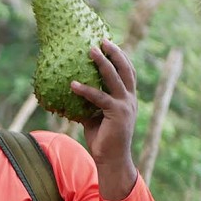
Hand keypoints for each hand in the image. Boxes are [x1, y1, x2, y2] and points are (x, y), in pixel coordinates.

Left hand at [71, 40, 138, 199]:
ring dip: (103, 63)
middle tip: (102, 40)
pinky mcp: (117, 114)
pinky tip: (73, 84)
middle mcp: (130, 99)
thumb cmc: (103, 140)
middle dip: (115, 53)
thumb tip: (70, 91)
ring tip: (91, 51)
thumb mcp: (96, 117)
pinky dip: (86, 90)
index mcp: (128, 98)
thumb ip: (89, 103)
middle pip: (125, 69)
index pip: (128, 72)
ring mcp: (125, 106)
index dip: (121, 56)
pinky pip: (99, 98)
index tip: (109, 43)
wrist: (113, 160)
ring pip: (115, 78)